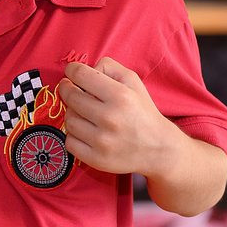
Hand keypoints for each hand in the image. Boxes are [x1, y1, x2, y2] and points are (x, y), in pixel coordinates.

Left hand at [61, 57, 179, 177]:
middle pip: (71, 97)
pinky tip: (85, 131)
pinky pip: (70, 141)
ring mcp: (102, 141)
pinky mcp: (96, 159)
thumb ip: (109, 67)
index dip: (72, 71)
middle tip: (72, 89)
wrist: (158, 149)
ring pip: (69, 119)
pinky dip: (74, 135)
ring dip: (72, 113)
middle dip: (68, 90)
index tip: (71, 73)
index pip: (81, 75)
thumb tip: (84, 69)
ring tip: (84, 113)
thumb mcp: (133, 81)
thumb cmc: (142, 111)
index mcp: (120, 96)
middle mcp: (110, 118)